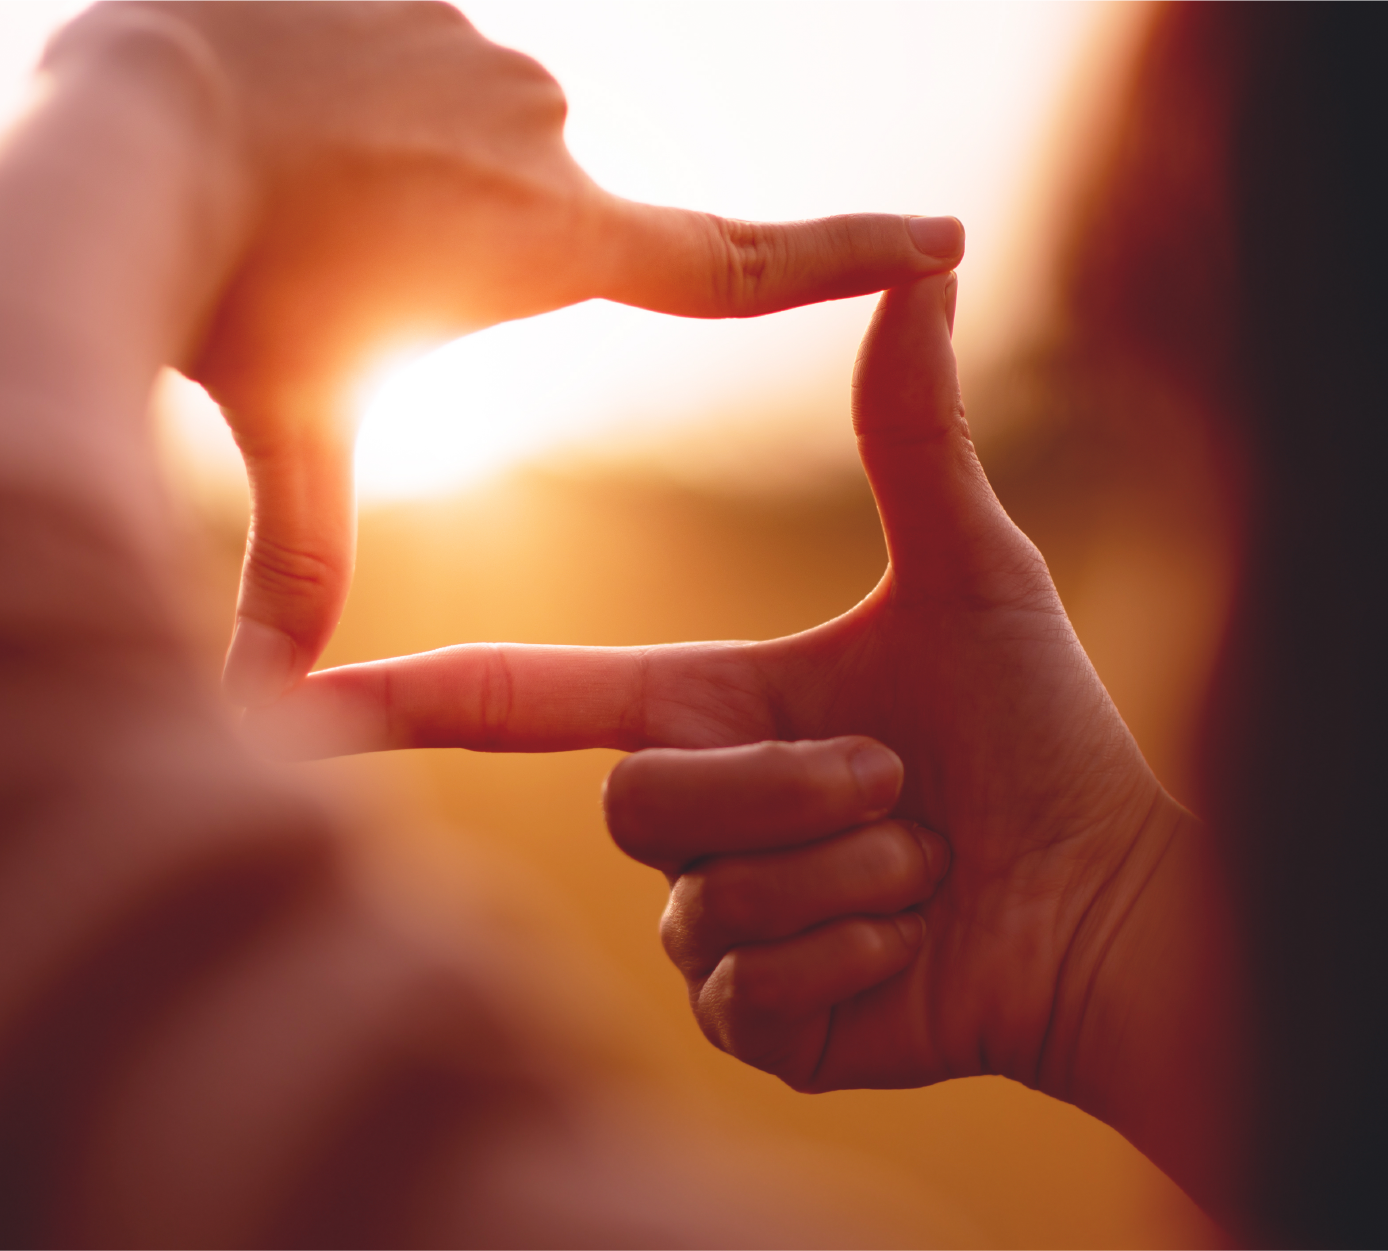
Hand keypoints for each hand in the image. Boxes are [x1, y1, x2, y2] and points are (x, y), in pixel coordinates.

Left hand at [51, 3, 964, 704]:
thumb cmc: (221, 295)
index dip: (848, 259)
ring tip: (279, 186)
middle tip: (322, 257)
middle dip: (432, 244)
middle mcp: (546, 134)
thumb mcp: (288, 433)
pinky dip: (341, 88)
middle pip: (517, 220)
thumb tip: (252, 716)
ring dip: (378, 164)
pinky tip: (266, 105)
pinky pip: (400, 50)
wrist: (136, 121)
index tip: (942, 239)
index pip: (737, 266)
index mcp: (549, 245)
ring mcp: (485, 44)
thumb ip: (299, 563)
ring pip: (450, 131)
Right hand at [248, 274, 1245, 1213]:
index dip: (397, 700)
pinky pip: (750, 989)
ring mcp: (708, 926)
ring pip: (703, 897)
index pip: (519, 701)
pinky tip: (913, 946)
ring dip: (846, 871)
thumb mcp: (967, 572)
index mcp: (698, 709)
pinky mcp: (751, 1020)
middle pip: (637, 800)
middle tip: (900, 784)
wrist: (1106, 903)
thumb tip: (921, 267)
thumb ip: (910, 432)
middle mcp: (685, 817)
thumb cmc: (1038, 736)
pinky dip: (857, 957)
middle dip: (792, 788)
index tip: (281, 702)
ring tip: (923, 861)